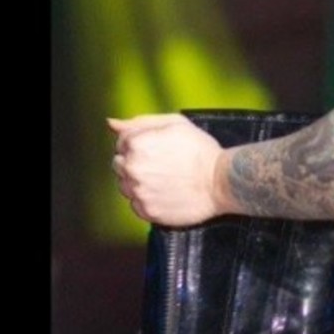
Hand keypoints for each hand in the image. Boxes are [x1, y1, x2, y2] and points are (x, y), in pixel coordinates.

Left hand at [109, 114, 226, 226]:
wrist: (221, 182)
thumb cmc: (201, 151)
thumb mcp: (175, 124)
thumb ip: (139, 122)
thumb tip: (112, 124)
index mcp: (137, 144)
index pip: (121, 143)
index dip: (140, 144)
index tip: (158, 150)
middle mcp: (133, 168)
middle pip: (119, 165)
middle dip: (135, 163)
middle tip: (161, 165)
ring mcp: (139, 192)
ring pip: (125, 186)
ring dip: (139, 182)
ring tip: (164, 180)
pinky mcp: (147, 211)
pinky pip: (136, 205)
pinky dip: (147, 200)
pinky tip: (165, 193)